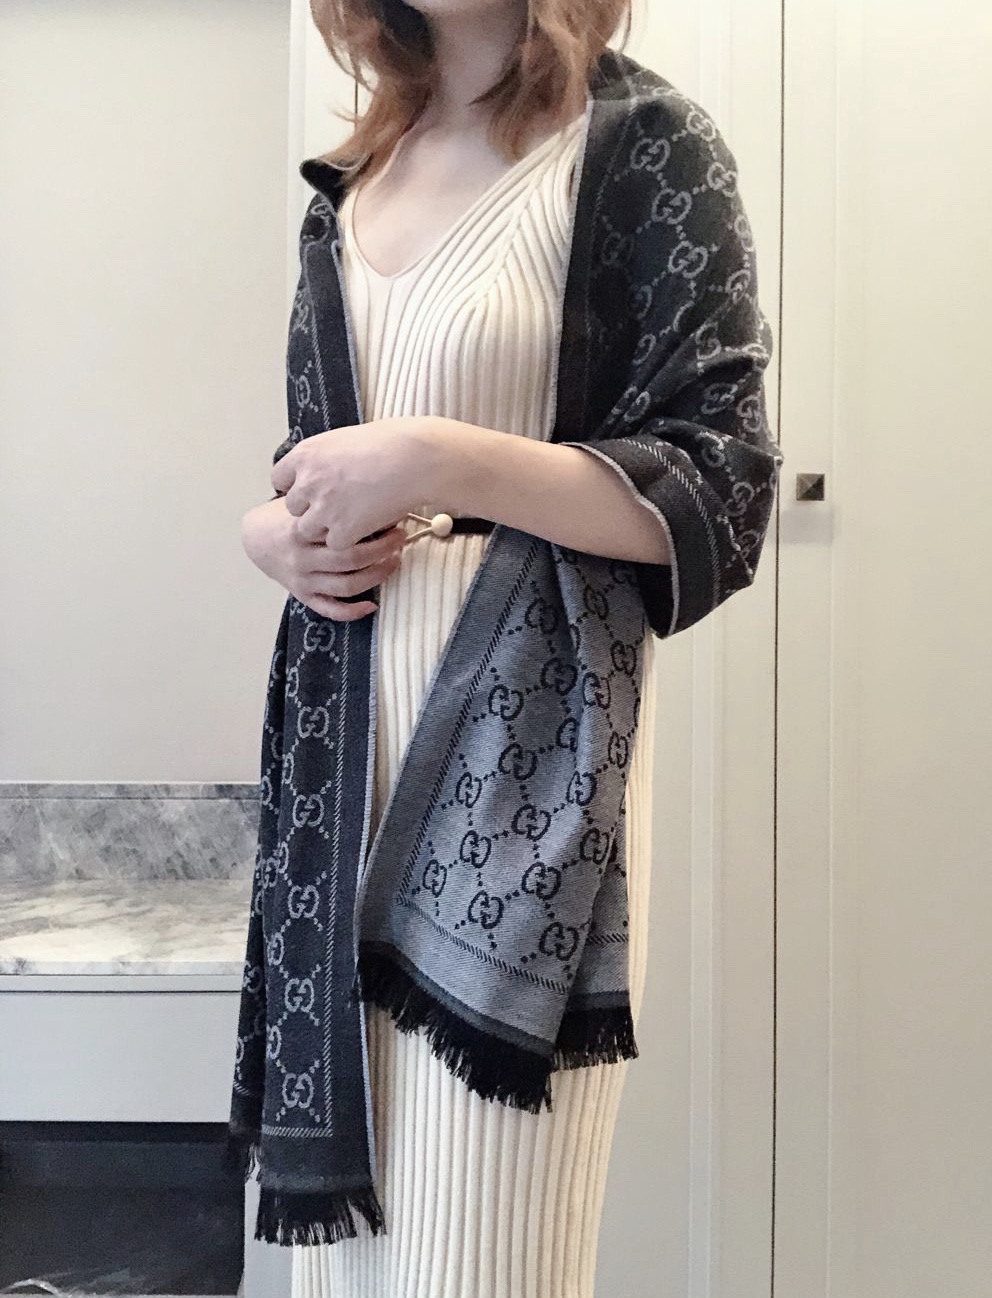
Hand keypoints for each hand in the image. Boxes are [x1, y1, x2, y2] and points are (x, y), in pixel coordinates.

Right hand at [241, 497, 405, 621]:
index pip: (341, 531)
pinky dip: (352, 611)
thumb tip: (373, 493)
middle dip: (381, 549)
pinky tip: (372, 605)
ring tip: (394, 561)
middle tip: (399, 538)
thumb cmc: (286, 516)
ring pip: (346, 585)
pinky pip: (330, 609)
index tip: (391, 517)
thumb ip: (326, 501)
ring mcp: (303, 580)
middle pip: (350, 558)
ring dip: (376, 576)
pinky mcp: (304, 596)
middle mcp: (302, 558)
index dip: (372, 525)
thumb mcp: (301, 502)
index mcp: (299, 531)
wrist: (256, 539)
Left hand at [271, 416, 435, 546]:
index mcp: (305, 454)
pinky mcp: (342, 530)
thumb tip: (324, 468)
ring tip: (352, 520)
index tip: (313, 491)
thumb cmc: (390, 442)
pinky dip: (350, 540)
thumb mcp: (344, 438)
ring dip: (327, 528)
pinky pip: (335, 545)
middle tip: (337, 508)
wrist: (415, 459)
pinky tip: (367, 528)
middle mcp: (308, 481)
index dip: (297, 487)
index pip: (280, 479)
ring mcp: (323, 508)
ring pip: (308, 530)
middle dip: (311, 510)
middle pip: (292, 508)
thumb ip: (325, 457)